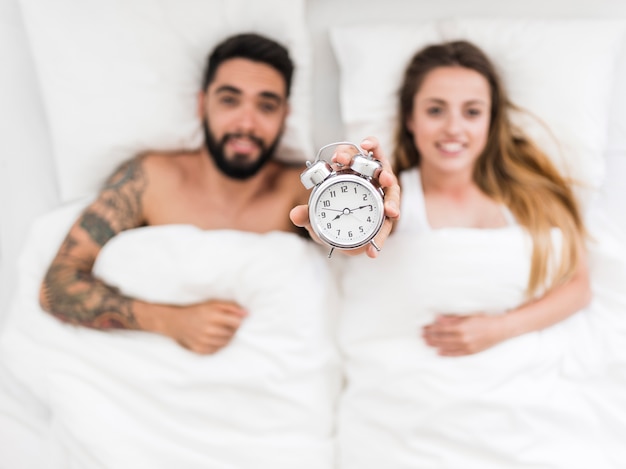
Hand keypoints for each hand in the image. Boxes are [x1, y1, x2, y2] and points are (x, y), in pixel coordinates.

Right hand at [159, 300, 247, 353]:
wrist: (175, 322)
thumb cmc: (197, 311)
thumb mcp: (213, 303)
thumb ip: (231, 307)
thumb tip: (247, 313)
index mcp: (213, 315)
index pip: (236, 322)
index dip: (238, 321)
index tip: (234, 320)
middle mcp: (208, 329)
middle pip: (232, 333)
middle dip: (232, 330)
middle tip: (225, 325)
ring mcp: (204, 341)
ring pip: (226, 343)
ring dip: (226, 338)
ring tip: (219, 331)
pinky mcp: (200, 350)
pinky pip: (217, 350)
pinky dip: (218, 345)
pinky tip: (212, 338)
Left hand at [290, 137, 399, 257]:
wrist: (340, 238)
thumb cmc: (329, 218)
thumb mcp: (314, 217)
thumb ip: (305, 215)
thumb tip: (296, 214)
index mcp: (349, 171)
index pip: (351, 154)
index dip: (347, 152)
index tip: (339, 158)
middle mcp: (369, 178)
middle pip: (378, 165)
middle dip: (380, 169)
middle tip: (381, 177)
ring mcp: (382, 194)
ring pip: (392, 191)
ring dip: (393, 200)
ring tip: (390, 211)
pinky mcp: (387, 214)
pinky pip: (388, 224)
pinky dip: (381, 236)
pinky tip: (374, 248)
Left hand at [422, 313, 508, 355]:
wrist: (500, 329)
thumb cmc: (484, 319)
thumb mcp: (468, 315)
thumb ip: (452, 318)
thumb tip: (437, 318)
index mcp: (461, 327)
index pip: (441, 329)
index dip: (431, 329)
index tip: (424, 328)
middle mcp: (462, 338)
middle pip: (441, 338)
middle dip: (430, 337)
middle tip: (422, 335)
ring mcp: (466, 347)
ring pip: (446, 347)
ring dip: (435, 345)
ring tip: (426, 343)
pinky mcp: (470, 352)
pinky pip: (455, 354)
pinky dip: (446, 353)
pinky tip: (438, 352)